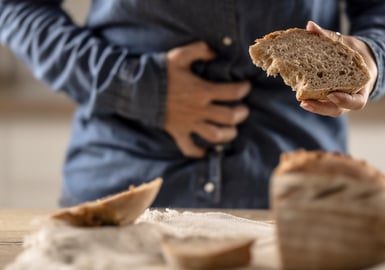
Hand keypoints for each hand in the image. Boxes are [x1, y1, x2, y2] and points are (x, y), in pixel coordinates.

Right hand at [165, 42, 250, 157]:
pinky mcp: (178, 132)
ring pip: (215, 135)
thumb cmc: (159, 71)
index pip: (232, 92)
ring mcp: (189, 123)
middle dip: (241, 114)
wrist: (135, 89)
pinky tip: (206, 151)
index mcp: (202, 91)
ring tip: (232, 130)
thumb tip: (215, 53)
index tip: (246, 86)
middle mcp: (198, 109)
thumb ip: (200, 50)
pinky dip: (198, 152)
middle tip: (243, 109)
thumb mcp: (179, 55)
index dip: (243, 89)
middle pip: (229, 117)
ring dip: (228, 134)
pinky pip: (189, 148)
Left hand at [299, 21, 377, 116]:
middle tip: (305, 102)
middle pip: (338, 109)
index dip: (345, 100)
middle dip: (322, 108)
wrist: (359, 60)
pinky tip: (299, 93)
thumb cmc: (355, 53)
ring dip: (315, 107)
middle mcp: (351, 97)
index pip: (357, 102)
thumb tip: (310, 26)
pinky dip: (312, 99)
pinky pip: (322, 102)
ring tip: (301, 102)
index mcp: (362, 87)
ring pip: (329, 109)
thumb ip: (329, 37)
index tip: (331, 94)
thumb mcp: (347, 44)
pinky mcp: (329, 98)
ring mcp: (340, 100)